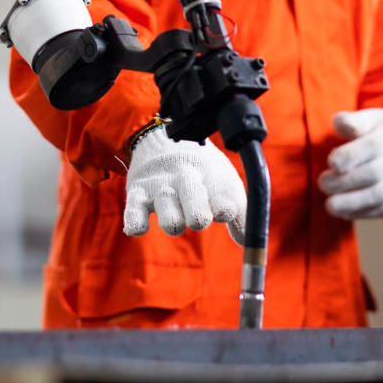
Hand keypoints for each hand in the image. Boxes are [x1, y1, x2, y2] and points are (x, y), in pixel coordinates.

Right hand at [123, 127, 245, 243]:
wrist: (163, 138)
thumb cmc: (201, 172)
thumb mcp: (223, 184)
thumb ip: (240, 214)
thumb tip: (248, 243)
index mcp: (212, 181)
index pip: (224, 204)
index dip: (225, 211)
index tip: (224, 212)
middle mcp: (187, 181)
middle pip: (196, 211)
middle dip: (198, 218)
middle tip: (198, 219)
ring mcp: (161, 187)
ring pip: (168, 215)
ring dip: (173, 224)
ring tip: (175, 222)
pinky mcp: (137, 192)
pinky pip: (134, 211)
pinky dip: (135, 222)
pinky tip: (140, 228)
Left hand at [318, 108, 382, 218]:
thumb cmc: (380, 133)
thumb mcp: (369, 120)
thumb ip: (352, 122)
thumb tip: (337, 121)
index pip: (373, 146)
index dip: (350, 156)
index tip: (331, 162)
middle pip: (375, 173)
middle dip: (345, 181)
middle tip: (323, 183)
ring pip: (381, 196)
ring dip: (352, 202)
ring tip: (330, 205)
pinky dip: (360, 212)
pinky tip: (341, 211)